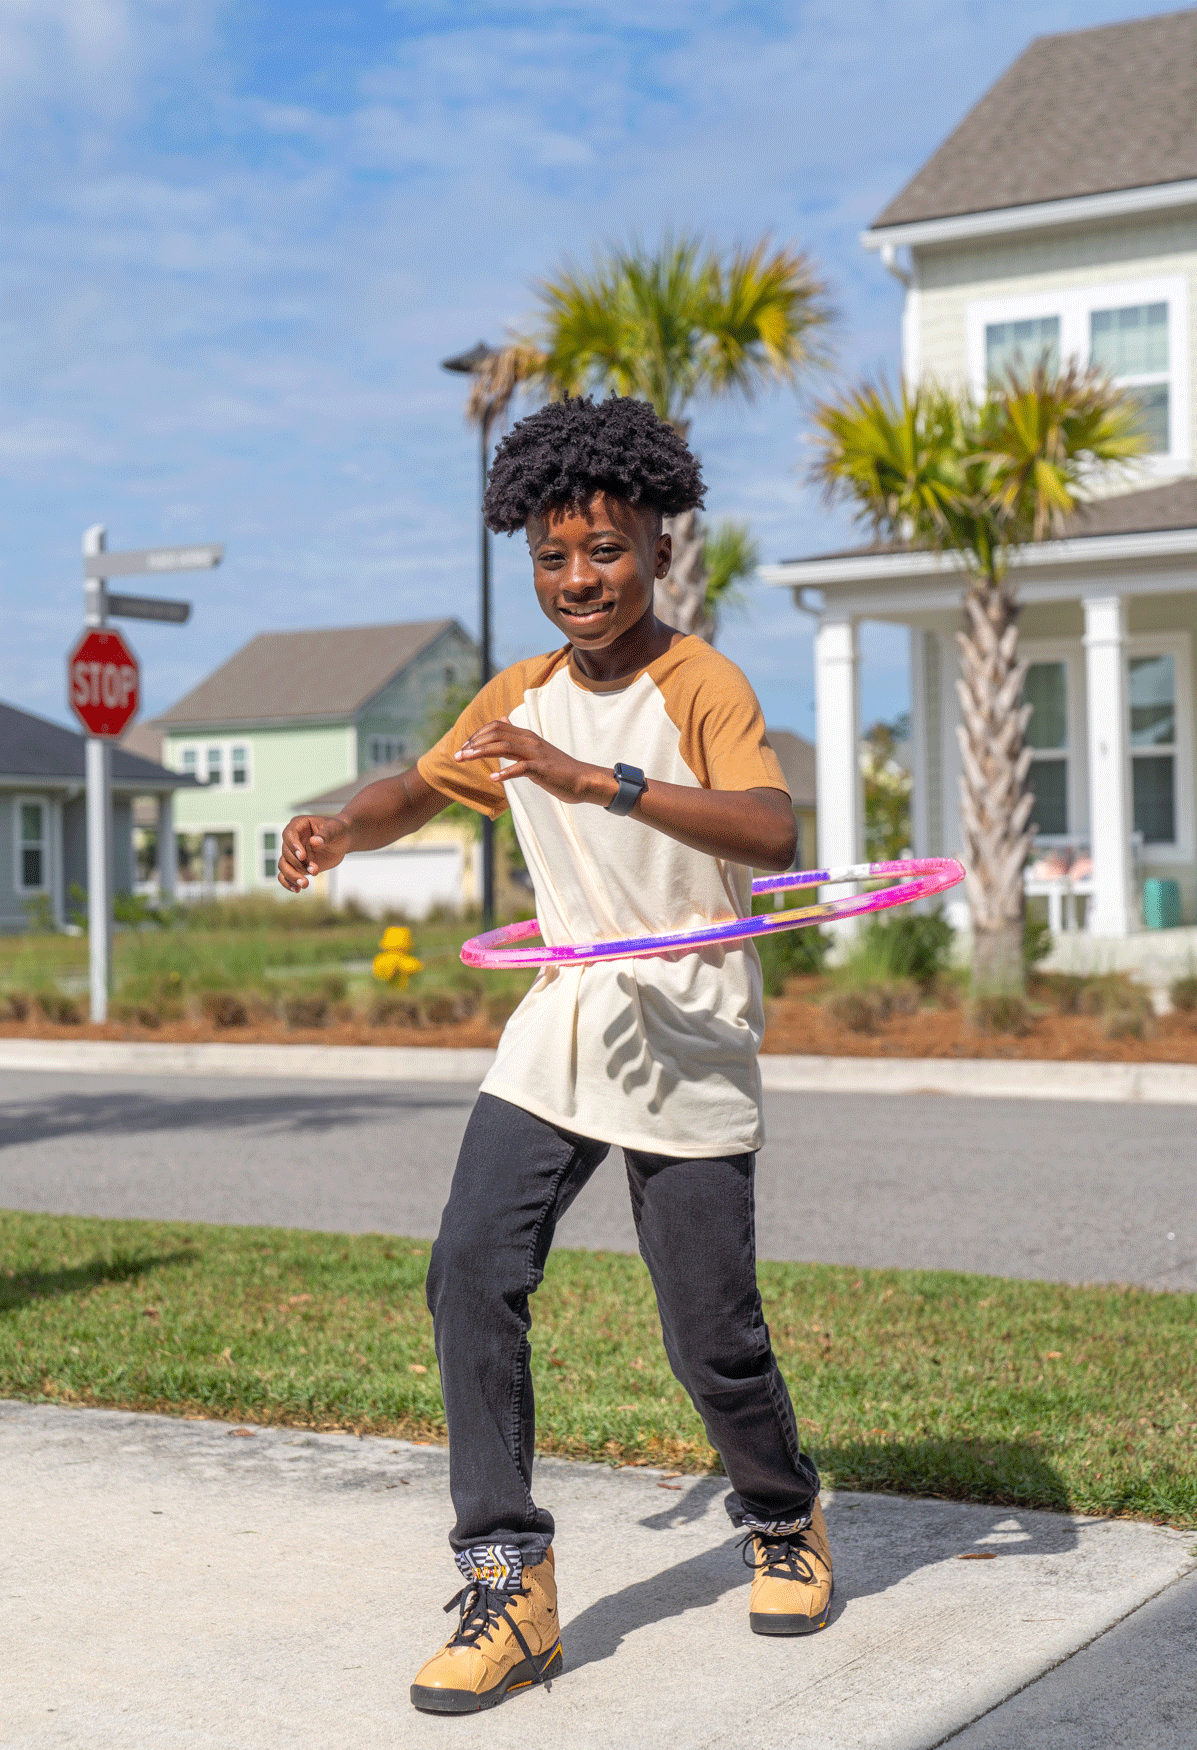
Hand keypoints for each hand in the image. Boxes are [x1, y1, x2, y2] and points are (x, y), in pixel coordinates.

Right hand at [278, 814, 350, 891]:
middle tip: (315, 871)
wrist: (342, 840)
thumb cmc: (338, 830)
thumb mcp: (335, 829)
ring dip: (292, 876)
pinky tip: (296, 890)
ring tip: (305, 884)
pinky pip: (286, 874)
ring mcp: (293, 853)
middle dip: (298, 864)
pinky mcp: (297, 865)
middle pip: (286, 852)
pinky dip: (288, 882)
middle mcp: (292, 839)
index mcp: (299, 825)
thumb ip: (326, 835)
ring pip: (283, 865)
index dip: (293, 846)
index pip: (289, 835)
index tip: (303, 857)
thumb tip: (314, 842)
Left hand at [456, 718, 617, 806]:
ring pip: (504, 747)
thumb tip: (502, 720)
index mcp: (527, 736)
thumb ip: (517, 736)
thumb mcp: (535, 748)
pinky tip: (493, 778)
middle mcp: (530, 741)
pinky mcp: (542, 769)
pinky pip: (520, 768)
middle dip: (473, 744)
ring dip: (481, 753)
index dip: (477, 735)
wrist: (583, 780)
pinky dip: (505, 772)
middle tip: (457, 756)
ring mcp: (536, 754)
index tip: (464, 748)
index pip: (496, 727)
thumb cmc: (557, 768)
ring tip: (465, 761)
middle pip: (496, 734)